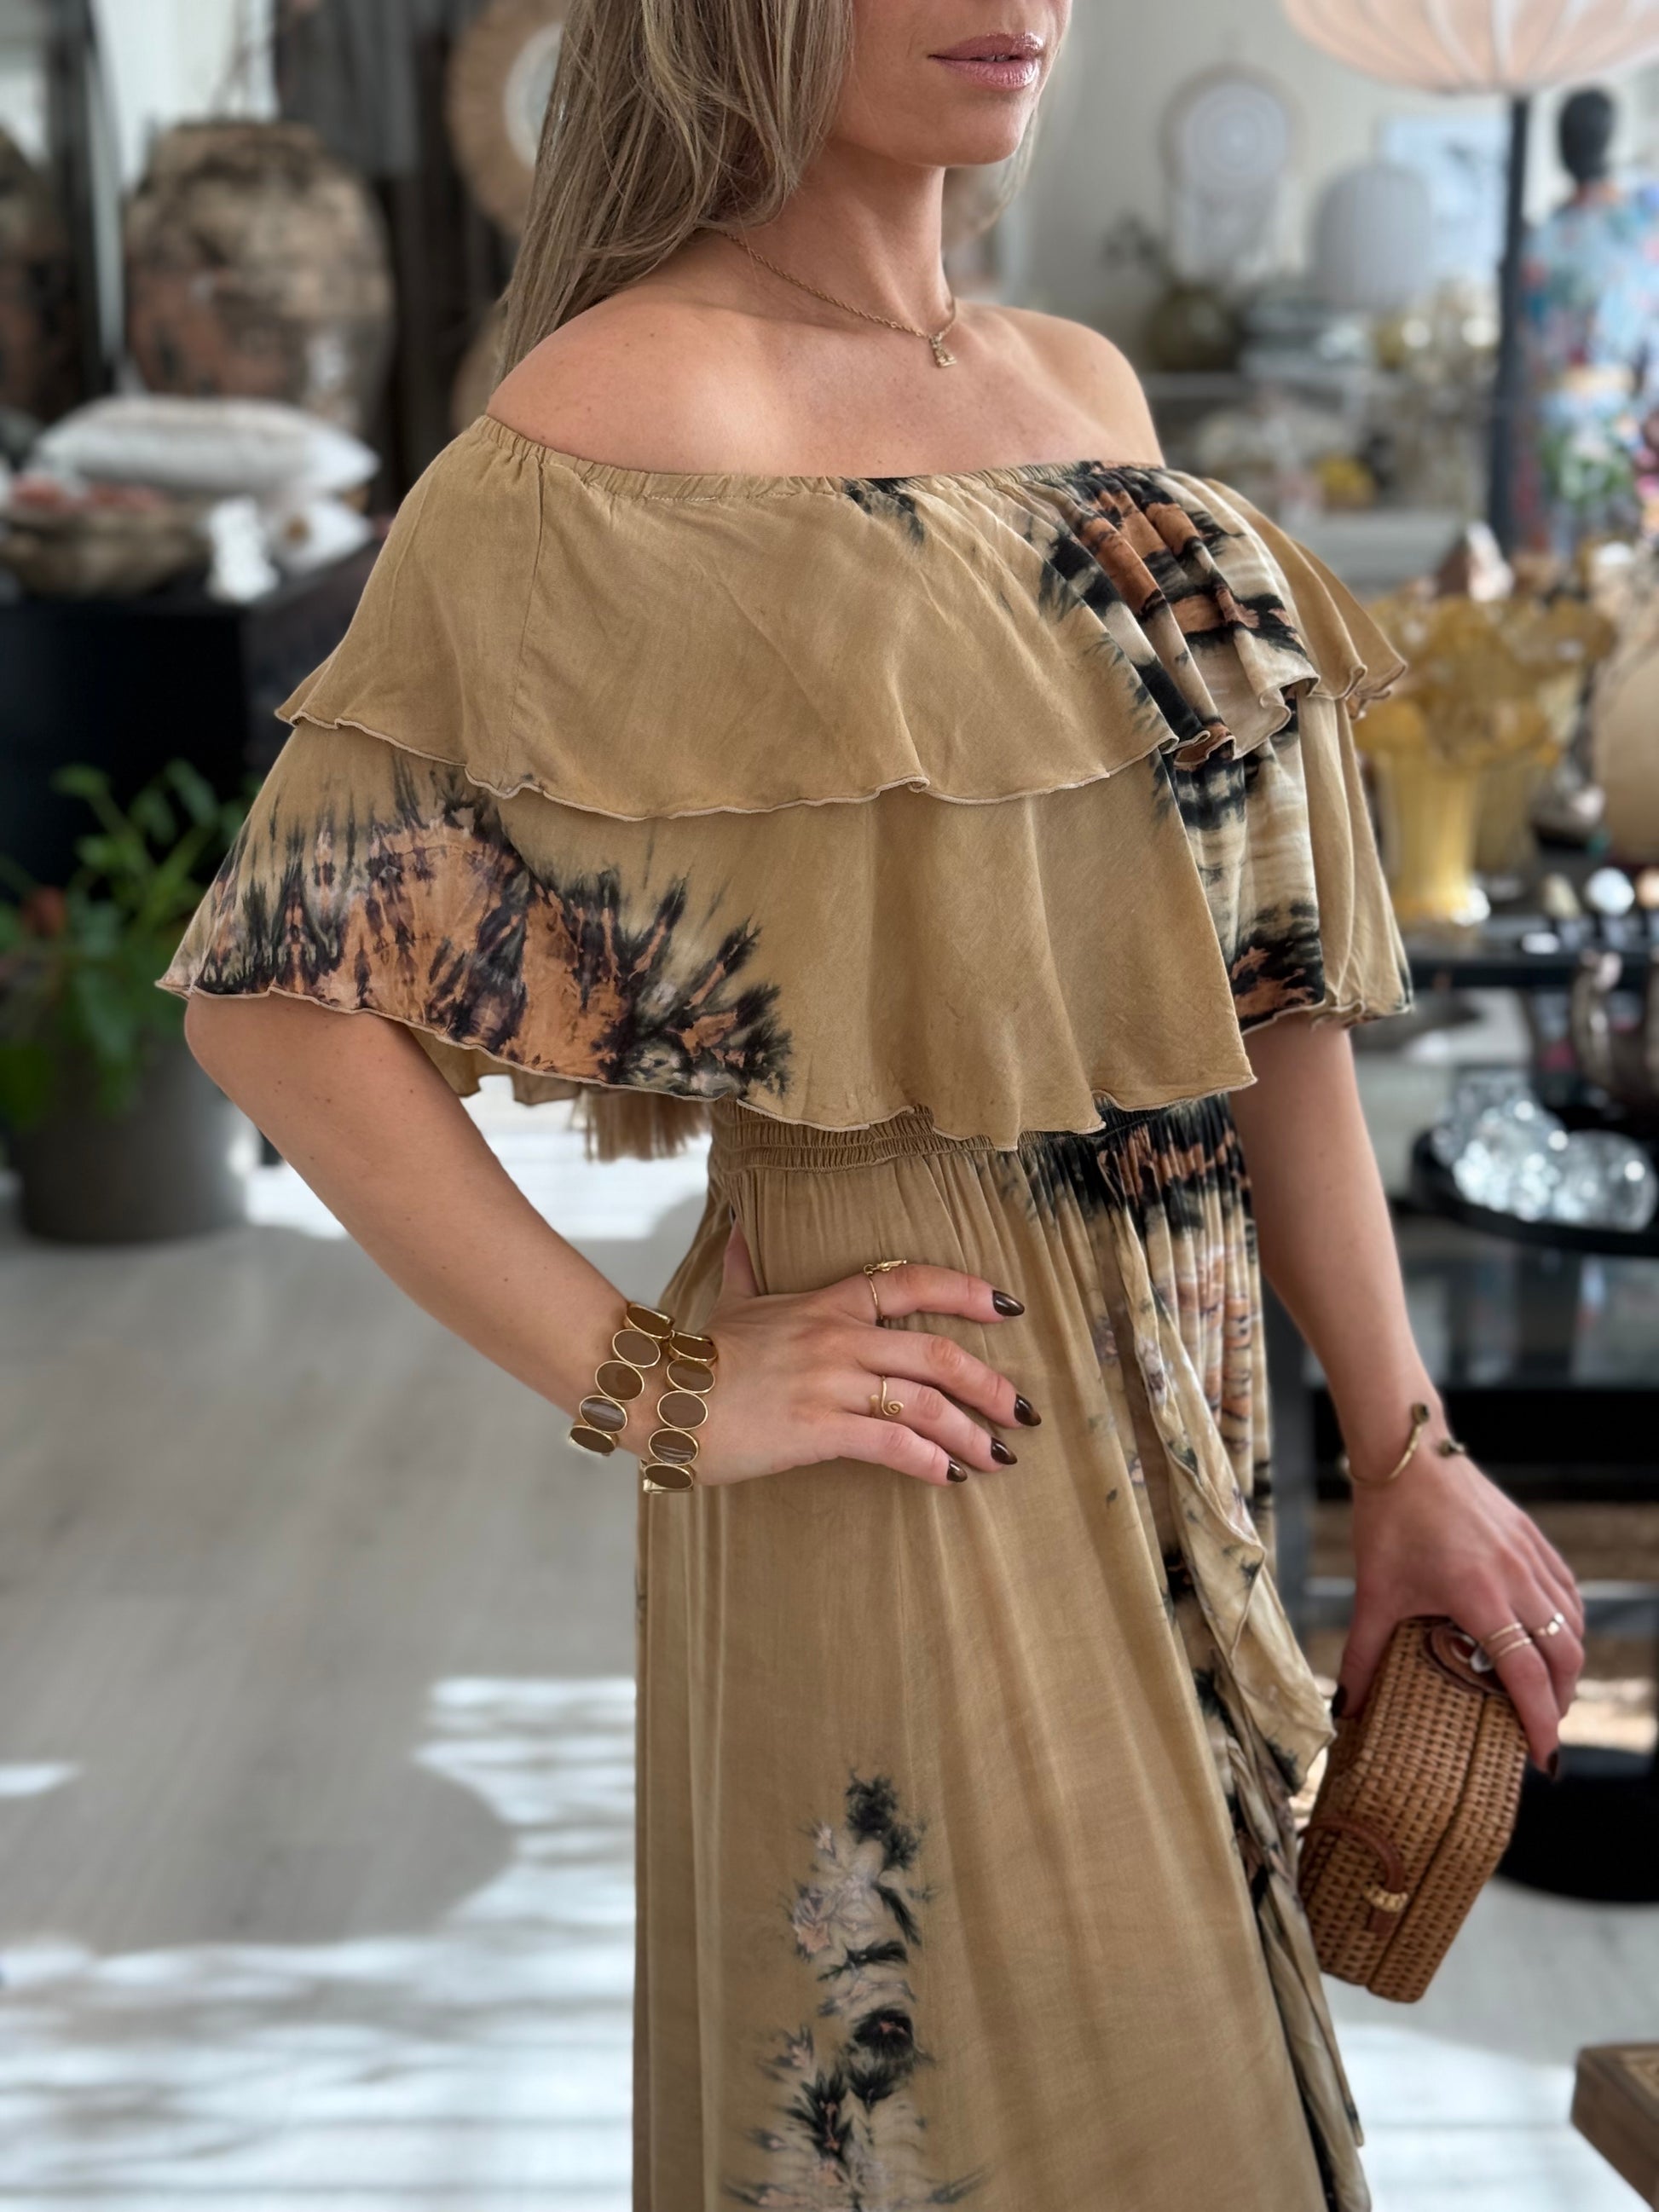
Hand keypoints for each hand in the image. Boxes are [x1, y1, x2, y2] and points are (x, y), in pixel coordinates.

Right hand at [686, 1220, 1038, 1488]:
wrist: (661, 1393)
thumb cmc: (700, 1352)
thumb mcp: (733, 1300)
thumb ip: (748, 1267)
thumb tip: (740, 1232)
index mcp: (827, 1304)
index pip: (911, 1282)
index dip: (967, 1292)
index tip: (1008, 1309)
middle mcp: (838, 1338)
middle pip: (936, 1351)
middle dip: (989, 1384)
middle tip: (1022, 1411)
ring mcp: (829, 1383)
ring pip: (923, 1402)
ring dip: (971, 1431)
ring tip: (999, 1457)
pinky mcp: (816, 1429)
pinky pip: (890, 1443)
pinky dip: (928, 1460)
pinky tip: (950, 1476)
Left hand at [1338, 1429, 1584, 1769]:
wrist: (1408, 1454)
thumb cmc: (1388, 1521)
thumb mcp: (1373, 1593)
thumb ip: (1361, 1654)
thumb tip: (1343, 1708)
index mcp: (1480, 1598)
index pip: (1526, 1677)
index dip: (1539, 1723)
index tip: (1543, 1759)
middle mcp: (1517, 1580)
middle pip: (1563, 1658)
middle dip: (1559, 1701)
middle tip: (1540, 1728)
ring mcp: (1530, 1556)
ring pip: (1572, 1625)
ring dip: (1566, 1664)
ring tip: (1545, 1690)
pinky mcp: (1532, 1538)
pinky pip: (1568, 1592)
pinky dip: (1567, 1624)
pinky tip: (1550, 1636)